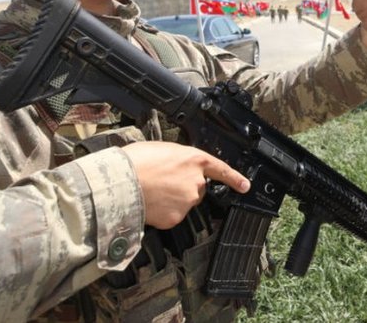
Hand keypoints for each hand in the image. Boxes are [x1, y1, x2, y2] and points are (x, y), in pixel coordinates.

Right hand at [122, 142, 249, 229]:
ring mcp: (188, 201)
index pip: (221, 170)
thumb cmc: (136, 162)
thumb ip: (177, 159)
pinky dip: (163, 212)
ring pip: (185, 202)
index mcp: (194, 160)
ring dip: (173, 199)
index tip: (245, 186)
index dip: (235, 179)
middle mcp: (196, 181)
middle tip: (162, 181)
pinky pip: (172, 215)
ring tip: (152, 190)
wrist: (121, 183)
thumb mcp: (162, 149)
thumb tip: (177, 167)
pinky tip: (151, 202)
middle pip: (197, 188)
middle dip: (184, 186)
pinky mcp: (177, 217)